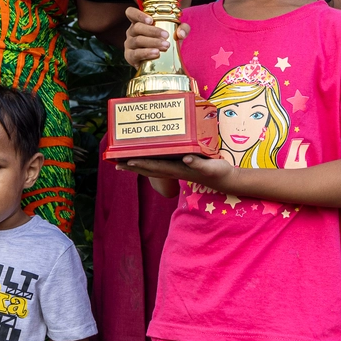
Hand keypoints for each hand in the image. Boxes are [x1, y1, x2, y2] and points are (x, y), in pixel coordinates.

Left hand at [117, 154, 233, 192]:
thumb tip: (186, 159)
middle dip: (132, 166)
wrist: (225, 180)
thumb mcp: (211, 167)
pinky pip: (159, 165)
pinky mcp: (179, 168)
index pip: (156, 167)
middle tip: (115, 163)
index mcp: (178, 170)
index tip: (127, 161)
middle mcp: (174, 171)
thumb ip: (199, 163)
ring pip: (151, 169)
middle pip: (148, 169)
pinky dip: (148, 163)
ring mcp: (175, 170)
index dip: (141, 164)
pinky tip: (142, 160)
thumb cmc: (219, 172)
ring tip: (121, 164)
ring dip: (136, 167)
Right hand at [121, 7, 188, 67]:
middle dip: (153, 31)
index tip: (151, 20)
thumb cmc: (166, 41)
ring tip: (165, 46)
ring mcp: (129, 44)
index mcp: (138, 21)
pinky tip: (156, 53)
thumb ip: (183, 28)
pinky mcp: (130, 57)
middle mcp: (131, 31)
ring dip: (152, 42)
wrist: (161, 61)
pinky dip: (146, 53)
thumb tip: (181, 33)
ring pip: (138, 41)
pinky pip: (135, 54)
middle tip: (167, 36)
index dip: (138, 15)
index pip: (131, 13)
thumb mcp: (176, 32)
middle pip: (137, 27)